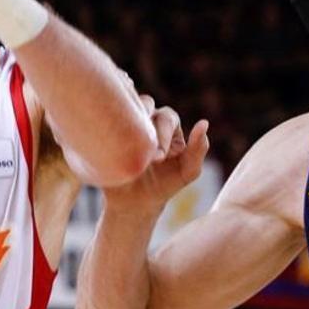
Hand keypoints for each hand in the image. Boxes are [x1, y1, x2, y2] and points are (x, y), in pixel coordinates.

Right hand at [104, 97, 209, 213]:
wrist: (135, 203)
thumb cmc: (165, 185)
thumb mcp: (187, 172)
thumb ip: (198, 149)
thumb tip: (204, 122)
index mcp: (167, 124)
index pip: (167, 116)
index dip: (164, 133)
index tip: (159, 158)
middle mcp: (146, 118)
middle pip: (146, 104)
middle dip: (146, 128)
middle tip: (145, 155)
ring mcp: (124, 122)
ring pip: (124, 104)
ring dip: (126, 120)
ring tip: (127, 144)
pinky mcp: (106, 131)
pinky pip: (104, 115)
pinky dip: (105, 119)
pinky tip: (107, 137)